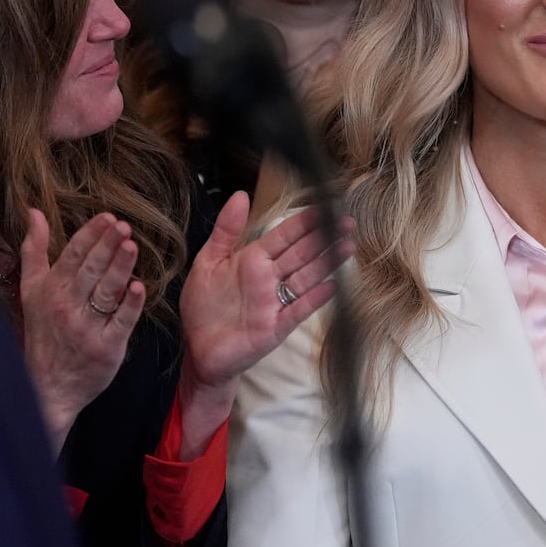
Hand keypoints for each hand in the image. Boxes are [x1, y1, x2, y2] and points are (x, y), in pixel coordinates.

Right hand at [19, 210, 145, 450]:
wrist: (47, 388)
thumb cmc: (42, 334)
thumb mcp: (31, 291)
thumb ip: (35, 250)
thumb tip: (34, 212)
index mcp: (51, 290)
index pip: (73, 256)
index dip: (91, 235)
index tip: (108, 217)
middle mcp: (67, 307)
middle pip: (90, 270)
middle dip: (107, 246)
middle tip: (123, 226)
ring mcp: (87, 329)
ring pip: (106, 292)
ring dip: (120, 268)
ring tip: (132, 246)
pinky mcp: (107, 349)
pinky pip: (121, 322)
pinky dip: (130, 305)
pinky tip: (139, 287)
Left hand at [174, 193, 352, 457]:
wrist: (198, 351)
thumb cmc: (201, 308)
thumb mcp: (207, 262)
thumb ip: (225, 230)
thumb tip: (240, 195)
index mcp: (252, 259)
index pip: (284, 235)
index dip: (304, 221)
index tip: (324, 205)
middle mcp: (269, 278)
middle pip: (302, 253)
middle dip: (324, 237)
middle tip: (347, 221)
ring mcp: (276, 302)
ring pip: (306, 276)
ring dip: (327, 263)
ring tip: (347, 247)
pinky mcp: (277, 326)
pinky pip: (299, 308)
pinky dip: (316, 297)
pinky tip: (332, 285)